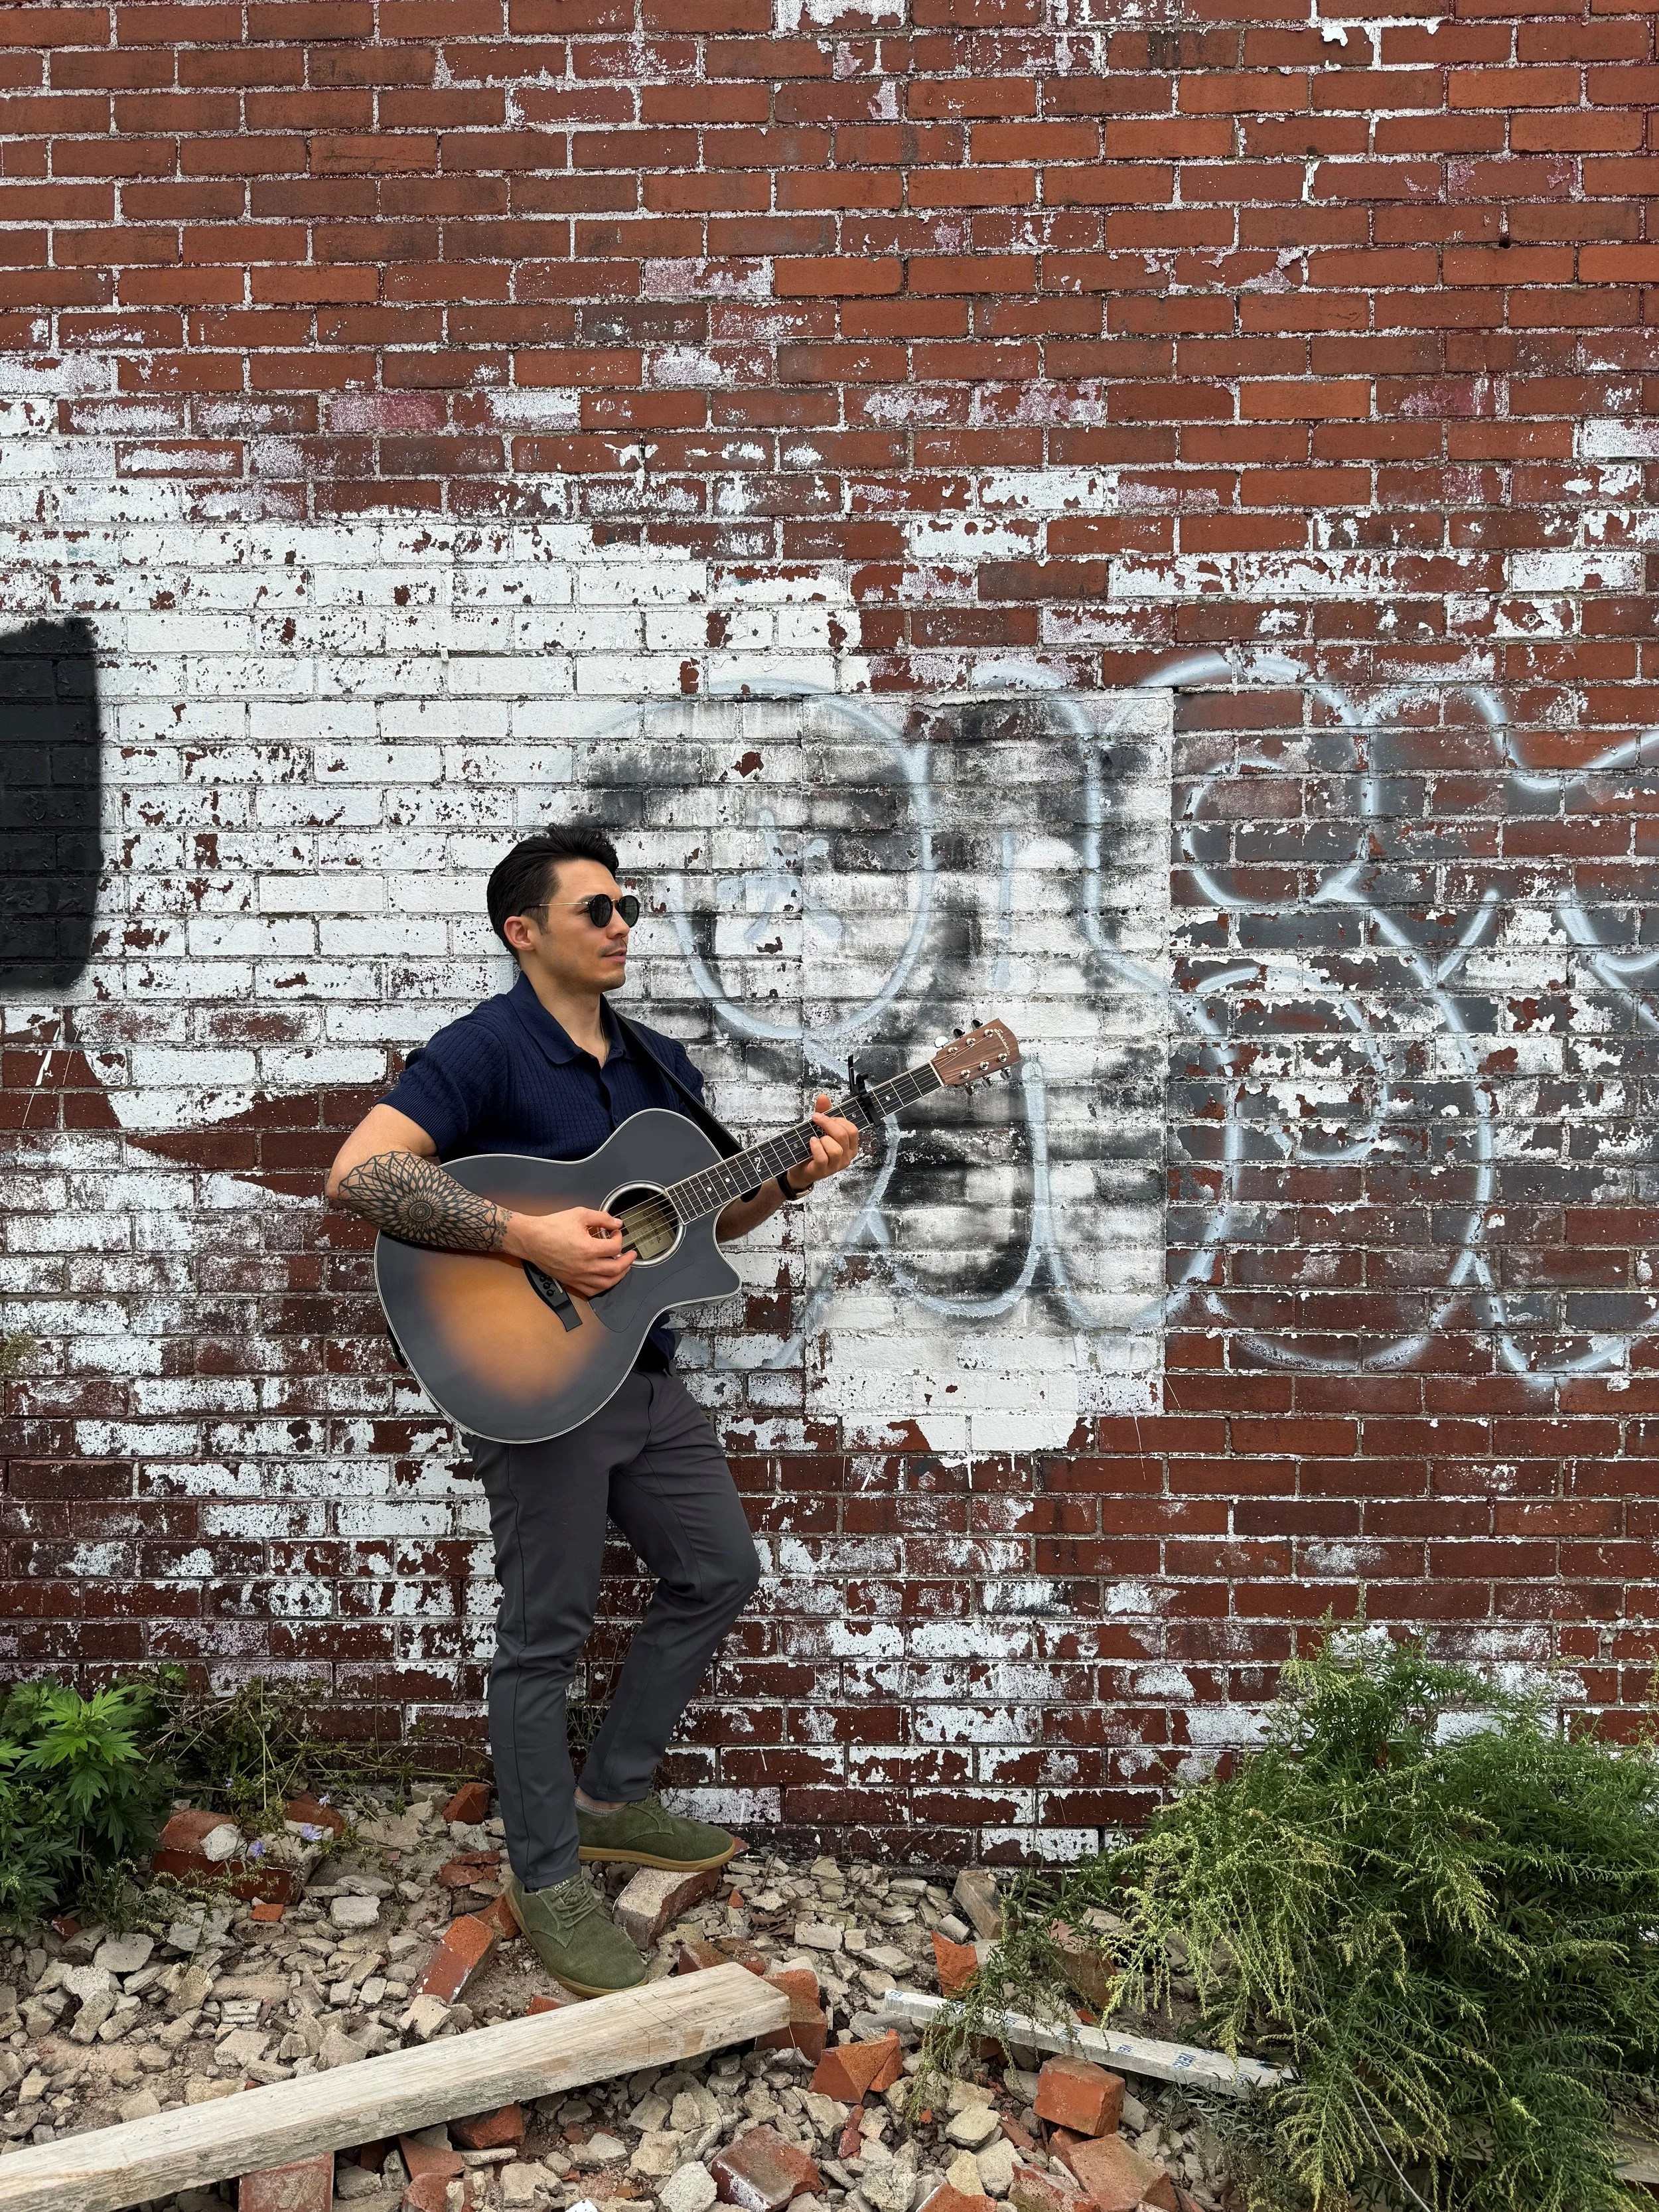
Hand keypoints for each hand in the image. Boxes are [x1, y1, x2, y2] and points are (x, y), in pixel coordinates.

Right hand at [504, 1206, 635, 1296]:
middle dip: (627, 1261)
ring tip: (623, 1268)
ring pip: (606, 1284)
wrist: (530, 1239)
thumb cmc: (552, 1226)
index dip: (619, 1239)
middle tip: (631, 1254)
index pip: (614, 1248)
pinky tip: (606, 1280)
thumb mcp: (579, 1214)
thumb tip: (617, 1222)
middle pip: (615, 1269)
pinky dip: (602, 1287)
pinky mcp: (570, 1282)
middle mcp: (585, 1266)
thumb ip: (601, 1218)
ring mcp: (578, 1276)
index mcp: (588, 1249)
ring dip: (619, 1276)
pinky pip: (591, 1291)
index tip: (615, 1233)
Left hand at [784, 1094, 860, 1193]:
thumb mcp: (820, 1129)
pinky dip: (816, 1147)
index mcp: (850, 1146)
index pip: (852, 1130)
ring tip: (815, 1138)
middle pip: (844, 1136)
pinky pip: (823, 1158)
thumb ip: (823, 1113)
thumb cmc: (814, 1149)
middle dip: (828, 1124)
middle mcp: (846, 1156)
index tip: (825, 1116)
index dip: (838, 1120)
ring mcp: (835, 1166)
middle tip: (816, 1119)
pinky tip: (811, 1142)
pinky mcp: (823, 1171)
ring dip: (823, 1139)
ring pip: (835, 1149)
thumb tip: (823, 1097)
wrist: (801, 1168)